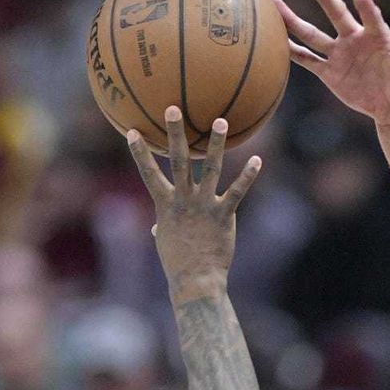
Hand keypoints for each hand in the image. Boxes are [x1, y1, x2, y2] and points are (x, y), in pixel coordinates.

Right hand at [127, 108, 261, 298]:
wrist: (196, 281)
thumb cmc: (179, 264)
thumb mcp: (166, 242)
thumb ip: (162, 227)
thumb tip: (157, 228)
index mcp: (165, 204)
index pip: (148, 173)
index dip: (140, 152)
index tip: (132, 130)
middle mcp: (183, 199)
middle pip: (178, 160)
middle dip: (175, 133)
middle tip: (174, 108)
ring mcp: (204, 205)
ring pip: (211, 168)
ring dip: (216, 143)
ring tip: (220, 121)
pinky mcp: (223, 215)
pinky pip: (237, 191)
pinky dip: (247, 175)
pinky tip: (257, 159)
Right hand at [273, 0, 389, 124]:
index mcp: (378, 37)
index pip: (372, 18)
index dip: (367, 9)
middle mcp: (355, 40)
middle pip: (337, 16)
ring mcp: (340, 55)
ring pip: (313, 35)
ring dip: (294, 21)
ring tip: (274, 2)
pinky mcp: (330, 73)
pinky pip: (308, 60)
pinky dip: (292, 52)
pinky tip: (275, 40)